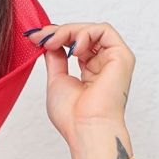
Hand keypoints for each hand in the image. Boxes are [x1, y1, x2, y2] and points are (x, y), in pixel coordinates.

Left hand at [26, 22, 135, 144]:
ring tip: (53, 43)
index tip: (36, 38)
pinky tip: (72, 47)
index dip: (56, 37)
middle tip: (41, 38)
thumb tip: (50, 41)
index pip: (75, 44)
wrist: (86, 128)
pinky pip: (104, 30)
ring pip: (92, 30)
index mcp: (91, 72)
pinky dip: (84, 33)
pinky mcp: (121, 55)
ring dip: (68, 32)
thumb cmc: (72, 116)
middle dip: (59, 32)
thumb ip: (56, 59)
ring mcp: (114, 59)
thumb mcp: (57, 80)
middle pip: (83, 35)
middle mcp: (104, 64)